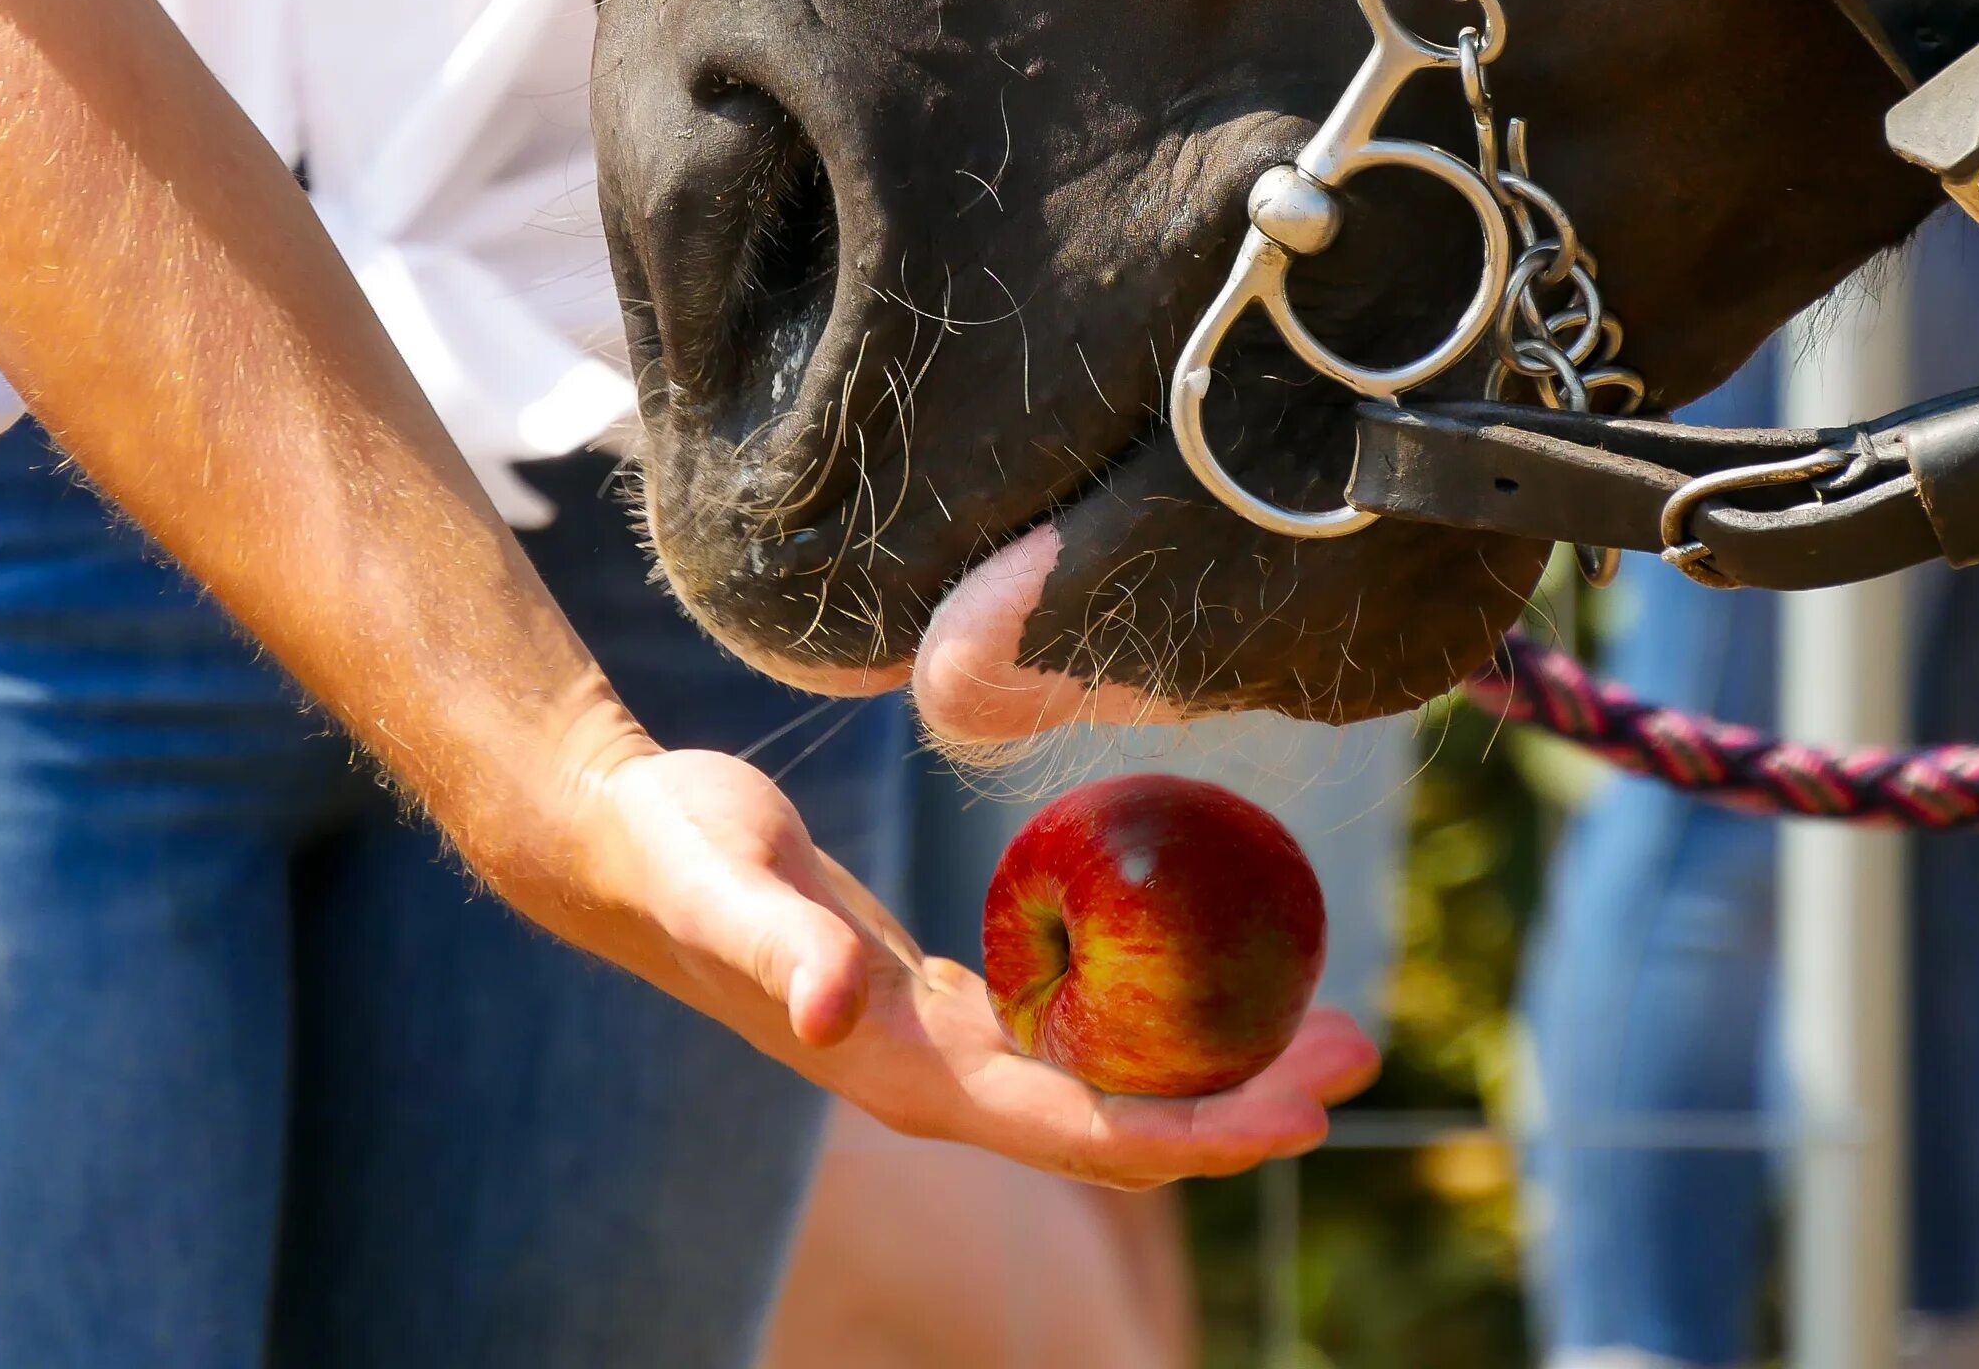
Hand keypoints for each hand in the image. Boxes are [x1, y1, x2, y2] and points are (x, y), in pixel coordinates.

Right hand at [548, 742, 1382, 1185]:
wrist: (621, 846)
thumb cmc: (675, 849)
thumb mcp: (723, 880)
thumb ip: (779, 948)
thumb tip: (839, 1013)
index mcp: (905, 1078)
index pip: (1083, 1132)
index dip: (1198, 1130)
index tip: (1301, 1106)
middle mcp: (938, 1087)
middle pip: (1121, 1130)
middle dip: (1244, 1107)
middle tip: (1358, 1044)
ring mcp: (945, 1056)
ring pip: (1110, 1092)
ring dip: (1219, 1072)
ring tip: (1323, 1018)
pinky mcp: (949, 1011)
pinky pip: (1078, 1040)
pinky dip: (1158, 1026)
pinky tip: (1213, 976)